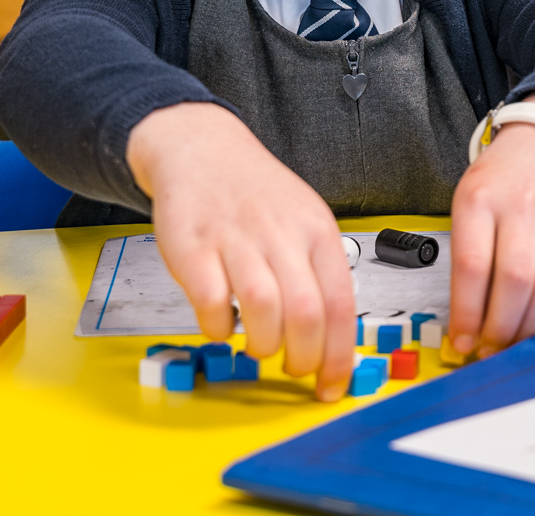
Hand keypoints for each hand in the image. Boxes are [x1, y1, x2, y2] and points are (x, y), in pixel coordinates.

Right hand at [127, 102, 356, 400]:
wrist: (202, 148)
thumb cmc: (257, 195)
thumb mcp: (304, 222)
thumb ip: (318, 274)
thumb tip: (336, 339)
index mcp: (317, 231)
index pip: (341, 304)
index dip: (339, 356)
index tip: (332, 385)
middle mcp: (281, 234)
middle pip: (306, 313)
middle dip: (303, 358)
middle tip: (294, 368)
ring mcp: (236, 239)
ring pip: (264, 308)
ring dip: (263, 344)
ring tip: (259, 346)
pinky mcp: (193, 248)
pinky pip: (212, 302)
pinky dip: (218, 326)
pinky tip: (221, 323)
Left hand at [447, 91, 534, 357]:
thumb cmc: (502, 179)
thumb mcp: (469, 202)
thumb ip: (467, 257)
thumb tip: (465, 321)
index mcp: (481, 198)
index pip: (473, 267)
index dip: (467, 313)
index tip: (462, 341)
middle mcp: (522, 205)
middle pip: (514, 280)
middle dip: (500, 327)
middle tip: (489, 348)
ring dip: (527, 325)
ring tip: (512, 341)